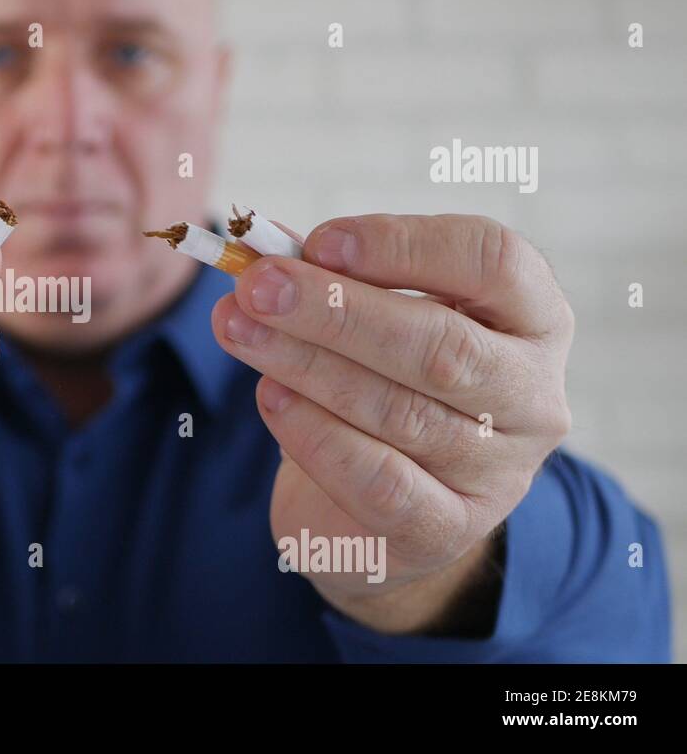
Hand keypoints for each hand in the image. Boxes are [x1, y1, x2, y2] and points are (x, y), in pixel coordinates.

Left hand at [211, 214, 573, 632]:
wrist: (382, 510)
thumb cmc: (385, 385)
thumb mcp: (373, 320)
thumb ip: (332, 277)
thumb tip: (263, 249)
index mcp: (532, 319)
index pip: (493, 262)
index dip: (404, 244)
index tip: (319, 241)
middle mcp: (532, 394)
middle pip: (441, 344)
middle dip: (335, 310)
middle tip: (256, 286)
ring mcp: (498, 471)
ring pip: (400, 411)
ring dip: (305, 364)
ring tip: (239, 330)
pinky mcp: (446, 530)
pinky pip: (379, 481)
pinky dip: (316, 435)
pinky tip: (271, 397)